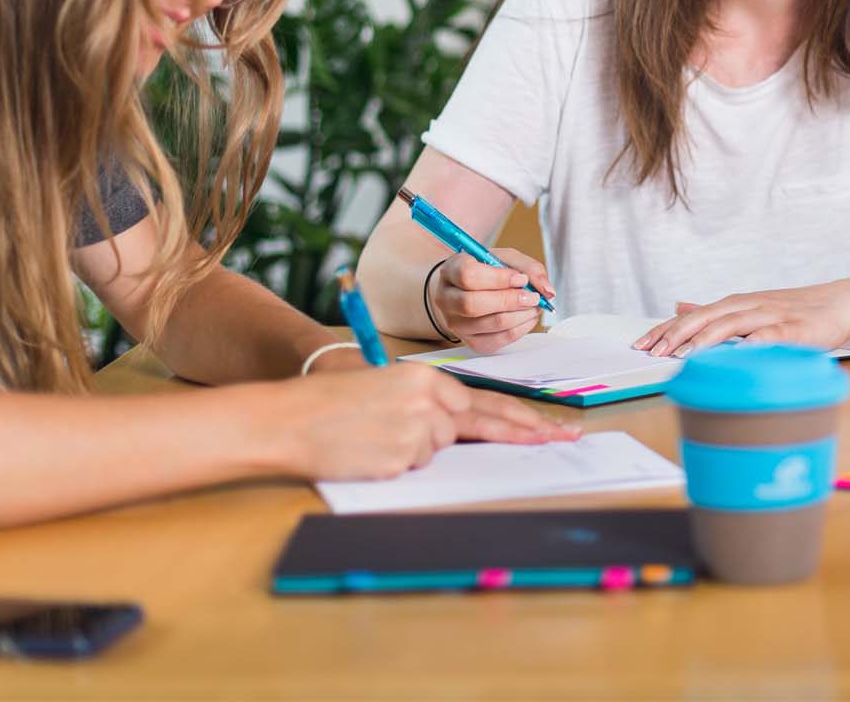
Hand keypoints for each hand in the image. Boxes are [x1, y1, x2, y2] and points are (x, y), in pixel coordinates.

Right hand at [273, 363, 579, 480]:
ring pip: (438, 451)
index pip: (484, 403)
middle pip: (481, 425)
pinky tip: (366, 452)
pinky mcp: (398, 461)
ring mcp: (415, 433)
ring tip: (374, 438)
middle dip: (524, 433)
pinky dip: (395, 465)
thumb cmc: (332, 402)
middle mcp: (427, 403)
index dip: (521, 417)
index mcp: (425, 380)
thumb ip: (428, 404)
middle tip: (563, 438)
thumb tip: (463, 425)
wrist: (287, 419)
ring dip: (415, 450)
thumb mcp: (387, 388)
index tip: (551, 426)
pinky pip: (412, 469)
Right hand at [430, 248, 554, 353]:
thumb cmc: (487, 272)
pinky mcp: (470, 342)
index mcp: (451, 270)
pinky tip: (527, 317)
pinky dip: (520, 329)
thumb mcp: (506, 259)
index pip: (468, 275)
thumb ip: (529, 268)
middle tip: (533, 296)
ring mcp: (456, 323)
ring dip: (520, 315)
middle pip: (473, 304)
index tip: (521, 278)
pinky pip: (497, 340)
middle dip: (510, 300)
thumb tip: (547, 290)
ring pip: (489, 323)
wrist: (469, 291)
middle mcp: (446, 298)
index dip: (498, 278)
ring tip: (533, 305)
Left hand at [632, 290, 849, 357]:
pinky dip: (753, 343)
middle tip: (654, 352)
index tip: (641, 344)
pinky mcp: (795, 330)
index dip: (667, 329)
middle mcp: (750, 306)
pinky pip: (772, 336)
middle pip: (708, 317)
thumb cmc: (793, 311)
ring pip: (734, 324)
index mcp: (736, 304)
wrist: (840, 303)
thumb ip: (714, 311)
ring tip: (685, 354)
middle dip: (678, 333)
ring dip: (708, 338)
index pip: (694, 315)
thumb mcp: (749, 306)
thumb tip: (679, 306)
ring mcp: (772, 316)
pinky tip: (739, 353)